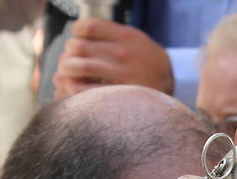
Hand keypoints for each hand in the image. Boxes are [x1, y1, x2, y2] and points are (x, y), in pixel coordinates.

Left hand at [53, 18, 173, 96]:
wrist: (169, 91)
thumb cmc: (147, 64)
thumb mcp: (137, 41)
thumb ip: (113, 35)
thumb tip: (81, 31)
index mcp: (127, 36)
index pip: (90, 26)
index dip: (77, 31)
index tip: (77, 37)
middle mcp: (124, 53)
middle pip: (80, 46)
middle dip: (69, 51)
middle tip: (69, 57)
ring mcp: (121, 75)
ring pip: (80, 66)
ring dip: (67, 69)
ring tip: (68, 72)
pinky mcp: (118, 95)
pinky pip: (86, 89)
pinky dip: (73, 87)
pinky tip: (74, 87)